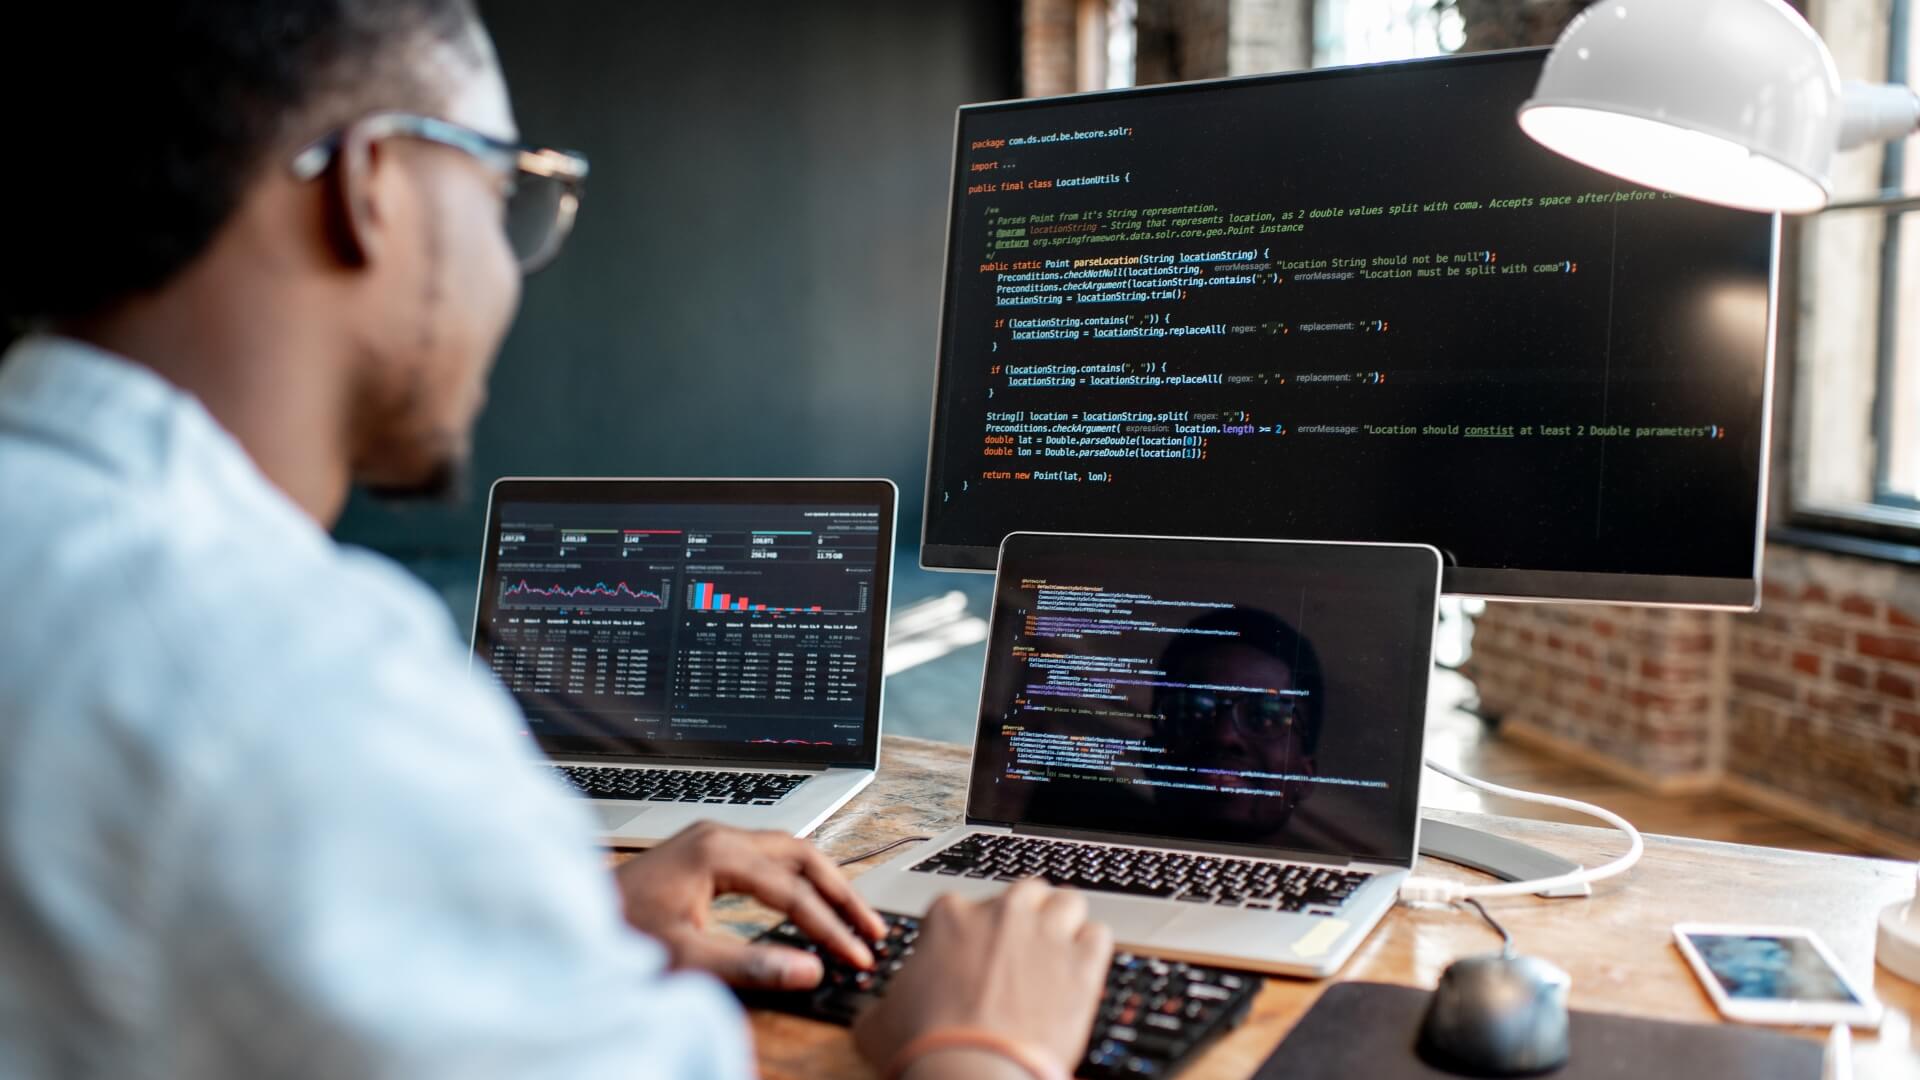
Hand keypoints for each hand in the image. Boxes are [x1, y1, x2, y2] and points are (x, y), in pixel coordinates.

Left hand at [615, 822, 886, 990]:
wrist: (569, 919)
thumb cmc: (616, 933)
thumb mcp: (685, 957)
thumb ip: (750, 965)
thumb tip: (808, 970)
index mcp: (717, 852)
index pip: (793, 890)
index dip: (831, 927)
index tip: (857, 956)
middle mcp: (718, 836)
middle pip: (802, 855)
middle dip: (842, 894)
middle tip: (872, 930)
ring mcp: (710, 841)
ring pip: (787, 852)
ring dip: (823, 883)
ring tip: (852, 917)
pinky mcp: (703, 854)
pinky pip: (767, 858)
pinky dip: (797, 880)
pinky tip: (807, 902)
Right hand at [852, 880, 1112, 1074]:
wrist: (970, 1074)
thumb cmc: (924, 1048)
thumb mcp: (879, 1021)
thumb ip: (882, 1003)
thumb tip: (877, 1012)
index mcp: (949, 916)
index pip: (966, 906)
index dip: (971, 934)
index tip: (973, 959)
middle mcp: (1001, 912)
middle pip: (1024, 892)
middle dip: (1024, 917)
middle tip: (1020, 952)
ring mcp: (1045, 932)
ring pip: (1067, 901)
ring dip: (1063, 923)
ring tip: (1057, 954)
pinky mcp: (1082, 962)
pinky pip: (1099, 935)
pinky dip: (1091, 951)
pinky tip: (1081, 972)